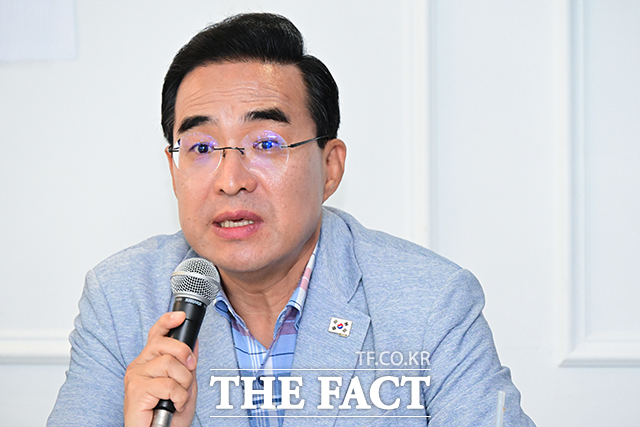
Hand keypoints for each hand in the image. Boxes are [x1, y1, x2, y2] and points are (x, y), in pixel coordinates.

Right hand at [124, 312, 198, 426]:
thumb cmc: (170, 414)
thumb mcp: (185, 383)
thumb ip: (187, 363)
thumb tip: (194, 340)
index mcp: (149, 361)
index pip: (156, 335)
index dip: (167, 322)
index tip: (180, 316)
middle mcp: (139, 365)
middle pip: (165, 344)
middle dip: (185, 355)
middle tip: (191, 370)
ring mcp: (136, 377)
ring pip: (169, 364)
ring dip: (183, 382)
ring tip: (179, 396)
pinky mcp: (136, 390)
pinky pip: (168, 384)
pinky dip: (179, 396)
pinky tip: (175, 405)